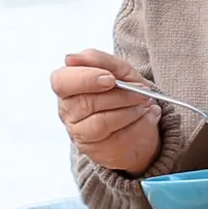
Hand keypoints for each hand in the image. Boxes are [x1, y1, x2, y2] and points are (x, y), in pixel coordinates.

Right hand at [51, 49, 162, 176]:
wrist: (139, 120)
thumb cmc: (123, 91)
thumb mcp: (119, 70)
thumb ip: (99, 61)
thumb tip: (72, 58)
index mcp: (68, 87)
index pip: (61, 82)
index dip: (84, 79)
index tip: (110, 79)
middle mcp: (68, 112)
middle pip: (84, 103)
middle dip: (118, 96)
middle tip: (141, 91)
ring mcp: (80, 133)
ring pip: (101, 123)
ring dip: (129, 110)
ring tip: (145, 103)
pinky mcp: (96, 151)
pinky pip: (117, 139)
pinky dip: (137, 125)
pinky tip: (146, 116)